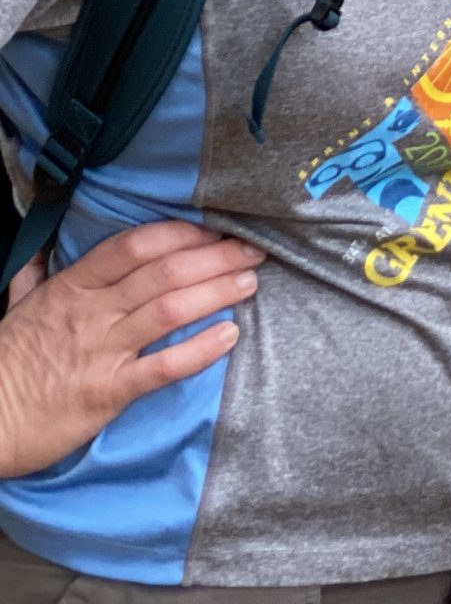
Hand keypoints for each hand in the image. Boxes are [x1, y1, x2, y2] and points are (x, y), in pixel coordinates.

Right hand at [0, 220, 264, 478]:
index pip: (135, 246)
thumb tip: (41, 251)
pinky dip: (200, 350)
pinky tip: (229, 337)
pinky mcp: (108, 393)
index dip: (182, 233)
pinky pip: (163, 366)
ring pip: (171, 310)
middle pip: (165, 272)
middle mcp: (91, 313)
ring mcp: (101, 352)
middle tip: (253, 251)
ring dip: (218, 293)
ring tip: (250, 283)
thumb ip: (34, 277)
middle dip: (216, 256)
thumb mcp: (16, 311)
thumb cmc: (4, 364)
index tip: (216, 229)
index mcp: (72, 288)